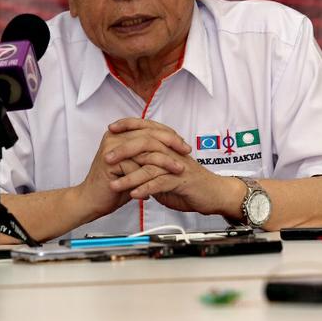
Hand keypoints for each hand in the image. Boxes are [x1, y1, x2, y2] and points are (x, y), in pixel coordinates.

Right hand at [76, 118, 190, 218]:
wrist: (92, 201)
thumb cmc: (115, 185)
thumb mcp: (136, 165)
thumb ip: (149, 152)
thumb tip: (174, 144)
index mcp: (121, 133)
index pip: (149, 127)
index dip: (169, 134)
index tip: (184, 145)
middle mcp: (115, 136)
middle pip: (149, 133)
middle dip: (171, 142)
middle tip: (185, 152)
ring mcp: (111, 147)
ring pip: (146, 148)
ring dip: (166, 159)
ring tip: (179, 168)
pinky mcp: (110, 162)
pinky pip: (138, 166)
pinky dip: (152, 174)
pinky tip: (163, 181)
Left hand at [104, 119, 243, 219]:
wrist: (215, 194)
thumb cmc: (191, 183)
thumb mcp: (168, 171)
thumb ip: (152, 166)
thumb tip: (133, 164)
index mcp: (170, 146)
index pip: (148, 128)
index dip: (129, 125)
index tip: (111, 129)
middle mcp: (174, 152)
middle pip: (146, 143)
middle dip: (123, 150)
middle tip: (106, 158)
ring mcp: (178, 166)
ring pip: (150, 166)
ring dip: (130, 176)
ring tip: (114, 185)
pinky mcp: (182, 181)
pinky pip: (161, 183)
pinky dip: (145, 189)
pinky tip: (133, 195)